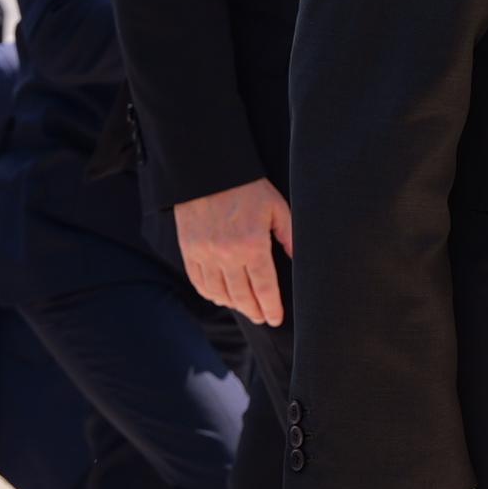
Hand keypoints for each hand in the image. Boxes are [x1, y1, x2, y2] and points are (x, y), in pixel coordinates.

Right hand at [175, 178, 293, 326]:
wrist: (207, 170)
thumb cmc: (246, 187)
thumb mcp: (276, 207)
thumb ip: (289, 235)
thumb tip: (298, 258)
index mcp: (252, 245)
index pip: (265, 288)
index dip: (272, 308)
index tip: (276, 318)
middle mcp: (226, 255)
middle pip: (242, 296)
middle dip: (254, 311)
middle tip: (262, 318)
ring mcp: (205, 254)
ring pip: (219, 293)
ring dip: (234, 305)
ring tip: (245, 308)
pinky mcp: (189, 250)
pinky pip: (199, 282)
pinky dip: (210, 294)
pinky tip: (220, 297)